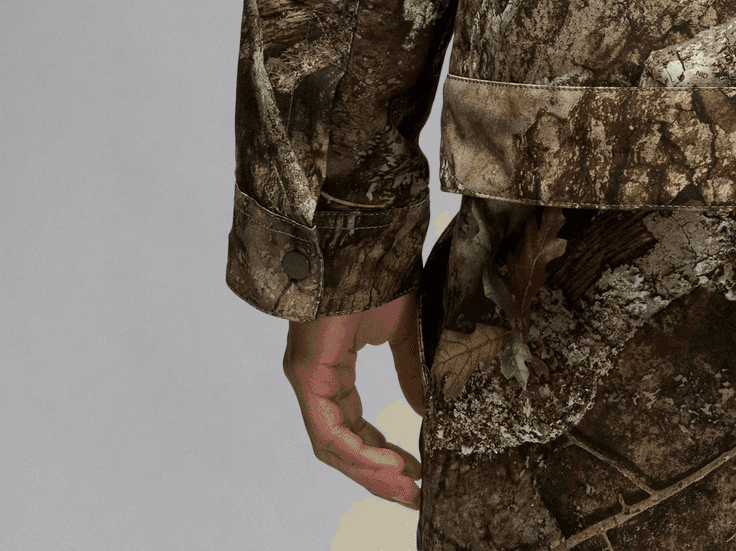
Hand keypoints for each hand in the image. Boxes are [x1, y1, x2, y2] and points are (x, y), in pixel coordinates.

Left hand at [283, 293, 425, 507]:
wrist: (362, 241)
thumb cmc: (380, 275)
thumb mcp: (406, 332)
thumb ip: (412, 374)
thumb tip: (428, 413)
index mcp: (335, 369)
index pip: (354, 426)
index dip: (382, 454)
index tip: (415, 472)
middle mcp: (317, 380)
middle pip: (343, 444)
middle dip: (378, 474)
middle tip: (413, 494)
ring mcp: (309, 379)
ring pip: (334, 445)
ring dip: (371, 471)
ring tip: (407, 488)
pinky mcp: (307, 376)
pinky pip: (329, 431)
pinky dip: (359, 453)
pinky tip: (389, 464)